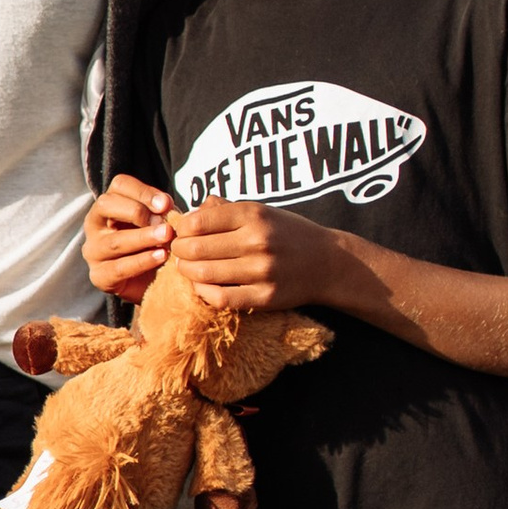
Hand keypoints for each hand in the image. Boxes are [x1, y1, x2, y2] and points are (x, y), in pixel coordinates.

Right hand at [85, 173, 171, 299]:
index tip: (166, 204)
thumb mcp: (159, 221)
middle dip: (138, 212)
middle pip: (107, 205)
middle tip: (165, 222)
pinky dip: (142, 262)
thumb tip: (166, 205)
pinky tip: (161, 257)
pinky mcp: (99, 276)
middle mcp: (95, 224)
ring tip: (167, 237)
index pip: (119, 186)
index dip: (143, 192)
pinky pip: (119, 268)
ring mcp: (93, 251)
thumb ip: (162, 211)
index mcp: (109, 204)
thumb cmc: (154, 244)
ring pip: (115, 241)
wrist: (153, 282)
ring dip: (143, 238)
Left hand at [167, 196, 346, 311]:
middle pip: (196, 249)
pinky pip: (220, 298)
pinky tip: (203, 286)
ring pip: (203, 274)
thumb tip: (189, 214)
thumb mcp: (261, 211)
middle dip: (179, 251)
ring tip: (187, 268)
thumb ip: (224, 210)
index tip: (181, 233)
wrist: (328, 262)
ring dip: (186, 272)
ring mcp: (261, 271)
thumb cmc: (287, 233)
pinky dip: (203, 293)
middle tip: (179, 252)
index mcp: (253, 215)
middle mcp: (257, 241)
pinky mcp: (265, 297)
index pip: (198, 221)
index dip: (181, 229)